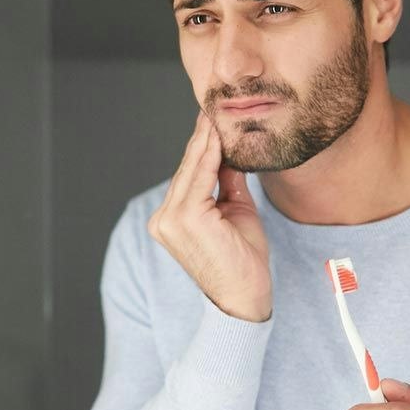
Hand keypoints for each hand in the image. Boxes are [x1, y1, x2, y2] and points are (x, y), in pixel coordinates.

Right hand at [147, 112, 270, 321]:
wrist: (244, 298)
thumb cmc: (242, 262)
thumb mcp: (236, 213)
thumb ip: (228, 184)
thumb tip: (231, 155)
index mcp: (171, 220)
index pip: (187, 176)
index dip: (201, 147)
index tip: (212, 122)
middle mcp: (165, 219)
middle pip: (187, 169)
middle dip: (203, 139)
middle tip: (214, 110)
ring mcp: (171, 220)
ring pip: (192, 170)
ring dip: (206, 142)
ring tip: (216, 117)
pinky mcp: (185, 219)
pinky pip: (200, 178)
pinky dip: (210, 156)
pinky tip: (218, 137)